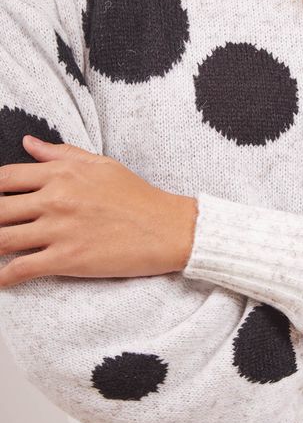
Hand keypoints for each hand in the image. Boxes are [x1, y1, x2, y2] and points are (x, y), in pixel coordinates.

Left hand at [0, 135, 197, 286]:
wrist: (166, 228)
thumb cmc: (137, 195)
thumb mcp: (101, 165)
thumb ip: (61, 153)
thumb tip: (28, 143)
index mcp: (63, 173)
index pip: (6, 178)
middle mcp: (56, 198)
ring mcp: (60, 230)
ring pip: (3, 239)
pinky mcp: (67, 259)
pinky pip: (22, 269)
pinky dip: (5, 277)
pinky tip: (2, 279)